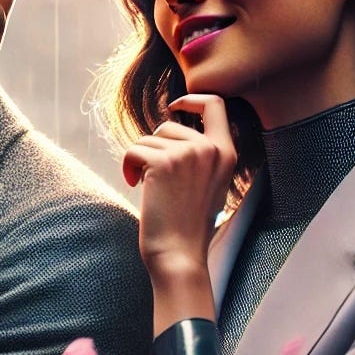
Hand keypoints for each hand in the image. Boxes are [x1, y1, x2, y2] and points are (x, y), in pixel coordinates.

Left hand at [121, 95, 235, 333]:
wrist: (180, 256)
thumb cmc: (187, 225)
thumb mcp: (208, 184)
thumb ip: (200, 156)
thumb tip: (172, 125)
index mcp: (227, 153)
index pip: (216, 104)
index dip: (192, 98)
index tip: (175, 107)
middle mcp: (211, 149)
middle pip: (170, 124)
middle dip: (154, 146)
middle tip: (151, 175)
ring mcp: (188, 153)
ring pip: (148, 138)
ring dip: (140, 160)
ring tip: (146, 186)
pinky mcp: (163, 162)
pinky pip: (134, 150)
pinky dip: (128, 166)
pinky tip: (134, 185)